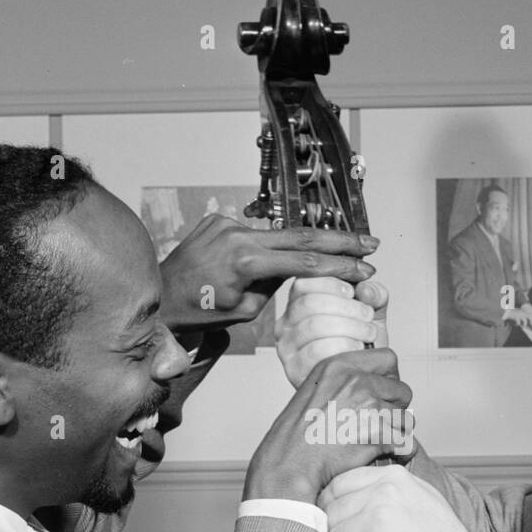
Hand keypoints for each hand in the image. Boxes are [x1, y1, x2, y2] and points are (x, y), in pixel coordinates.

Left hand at [158, 214, 378, 331]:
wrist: (161, 295)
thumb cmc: (201, 311)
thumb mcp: (247, 309)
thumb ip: (275, 285)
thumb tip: (296, 268)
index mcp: (246, 261)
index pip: (306, 262)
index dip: (341, 265)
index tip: (365, 267)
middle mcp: (238, 235)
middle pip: (302, 236)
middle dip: (340, 240)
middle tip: (370, 243)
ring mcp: (228, 224)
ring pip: (278, 235)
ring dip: (303, 246)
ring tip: (321, 258)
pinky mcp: (219, 220)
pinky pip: (254, 234)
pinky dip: (265, 247)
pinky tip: (257, 264)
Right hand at [244, 350, 411, 503]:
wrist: (290, 463)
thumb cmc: (297, 434)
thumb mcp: (314, 388)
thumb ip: (344, 378)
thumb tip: (373, 379)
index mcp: (340, 365)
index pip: (388, 359)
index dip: (390, 378)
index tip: (383, 392)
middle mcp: (356, 382)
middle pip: (402, 390)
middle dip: (396, 408)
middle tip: (379, 422)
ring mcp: (368, 407)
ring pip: (406, 419)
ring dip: (396, 432)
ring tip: (376, 440)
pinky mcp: (377, 433)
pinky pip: (405, 442)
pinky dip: (399, 451)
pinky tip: (383, 453)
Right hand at [275, 277, 389, 387]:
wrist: (361, 381)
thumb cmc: (360, 345)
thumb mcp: (371, 314)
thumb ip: (373, 295)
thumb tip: (366, 288)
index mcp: (299, 304)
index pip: (303, 283)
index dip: (331, 283)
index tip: (353, 293)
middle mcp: (286, 324)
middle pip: (310, 303)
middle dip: (347, 307)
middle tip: (367, 316)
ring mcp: (287, 347)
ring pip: (315, 325)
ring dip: (350, 327)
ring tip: (368, 334)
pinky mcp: (294, 368)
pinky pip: (317, 351)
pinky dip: (343, 347)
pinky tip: (356, 350)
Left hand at [320, 465, 489, 531]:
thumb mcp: (423, 496)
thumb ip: (392, 487)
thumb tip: (362, 490)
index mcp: (393, 477)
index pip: (341, 482)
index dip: (330, 502)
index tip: (331, 517)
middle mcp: (382, 493)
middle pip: (333, 508)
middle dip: (331, 529)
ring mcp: (376, 519)